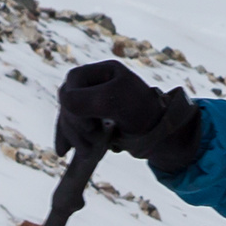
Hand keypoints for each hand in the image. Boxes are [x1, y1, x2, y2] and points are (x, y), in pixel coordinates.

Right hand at [56, 60, 205, 177]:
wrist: (162, 135)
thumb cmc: (142, 113)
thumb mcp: (113, 102)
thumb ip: (84, 100)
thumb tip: (63, 102)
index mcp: (103, 71)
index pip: (72, 82)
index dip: (74, 104)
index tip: (91, 124)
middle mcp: (96, 84)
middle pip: (67, 101)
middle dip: (74, 126)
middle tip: (90, 145)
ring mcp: (94, 102)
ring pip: (68, 117)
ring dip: (74, 137)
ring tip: (87, 154)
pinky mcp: (94, 119)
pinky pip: (72, 127)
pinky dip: (69, 139)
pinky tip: (65, 152)